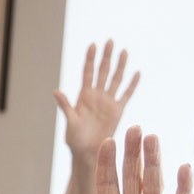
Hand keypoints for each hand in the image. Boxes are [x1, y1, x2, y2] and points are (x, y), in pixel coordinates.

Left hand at [56, 40, 139, 164]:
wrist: (87, 152)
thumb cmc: (75, 139)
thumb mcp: (69, 121)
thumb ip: (65, 106)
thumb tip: (56, 91)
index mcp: (84, 96)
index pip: (88, 73)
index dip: (90, 59)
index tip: (93, 45)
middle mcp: (97, 96)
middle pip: (102, 71)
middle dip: (106, 56)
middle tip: (110, 41)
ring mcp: (108, 102)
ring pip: (115, 79)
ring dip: (120, 66)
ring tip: (123, 51)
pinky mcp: (117, 111)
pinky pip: (126, 95)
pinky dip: (132, 85)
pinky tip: (137, 73)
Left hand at [62, 126, 192, 193]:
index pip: (108, 184)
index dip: (107, 163)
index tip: (105, 142)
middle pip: (132, 178)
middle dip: (131, 154)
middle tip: (132, 128)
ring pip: (153, 185)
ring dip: (153, 162)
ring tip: (151, 138)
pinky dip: (183, 188)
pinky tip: (183, 169)